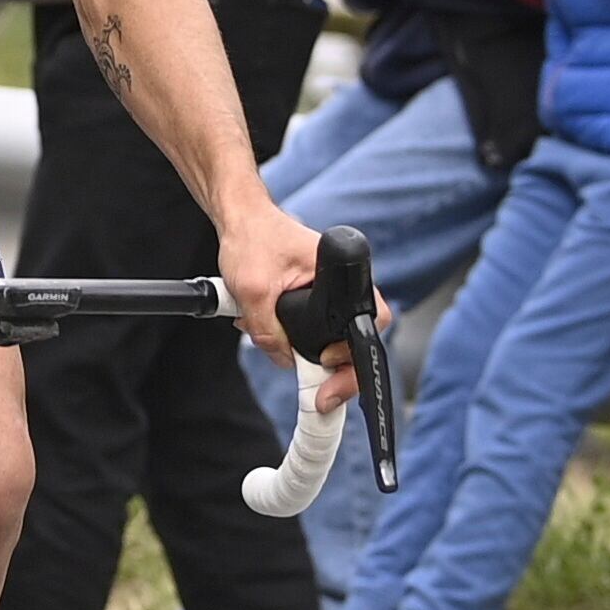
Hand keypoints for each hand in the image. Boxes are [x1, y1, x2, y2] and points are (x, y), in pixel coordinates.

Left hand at [218, 198, 359, 406]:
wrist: (238, 219)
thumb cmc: (251, 238)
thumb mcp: (252, 290)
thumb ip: (267, 330)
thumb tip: (285, 360)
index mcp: (343, 274)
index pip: (370, 323)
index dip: (351, 353)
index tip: (326, 365)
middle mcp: (343, 285)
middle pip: (351, 339)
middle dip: (328, 364)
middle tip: (317, 391)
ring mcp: (329, 294)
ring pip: (328, 338)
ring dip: (303, 350)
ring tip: (276, 345)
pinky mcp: (313, 299)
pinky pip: (310, 329)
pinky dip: (290, 338)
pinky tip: (270, 334)